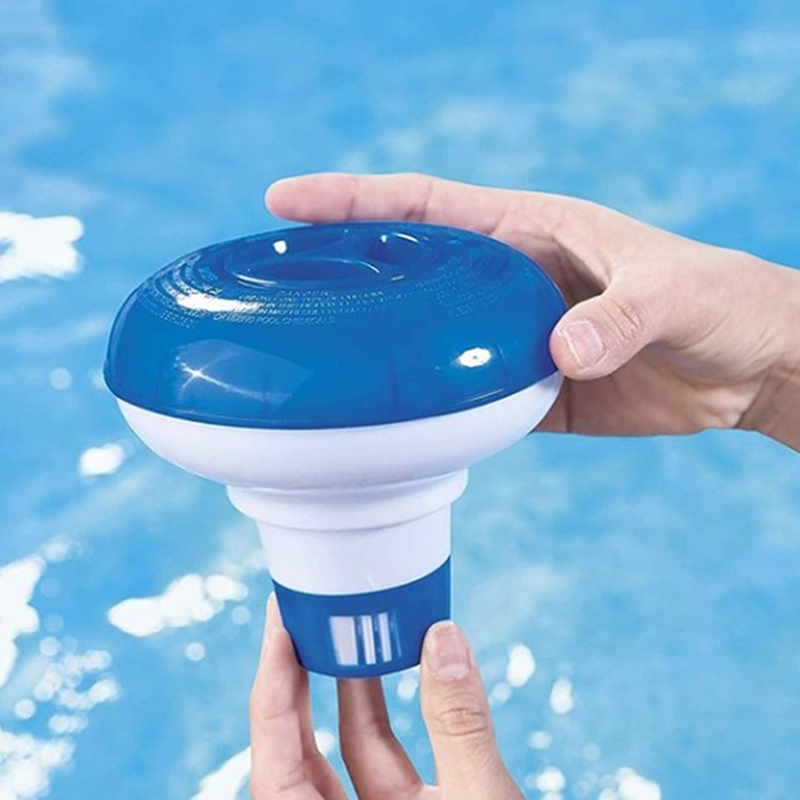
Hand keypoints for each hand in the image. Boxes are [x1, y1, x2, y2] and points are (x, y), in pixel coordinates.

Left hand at [249, 595, 523, 799]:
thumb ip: (459, 724)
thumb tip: (444, 637)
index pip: (276, 764)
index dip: (271, 692)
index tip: (280, 628)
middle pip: (296, 755)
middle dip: (295, 682)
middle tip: (297, 616)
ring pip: (344, 759)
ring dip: (347, 694)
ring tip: (349, 632)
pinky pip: (383, 769)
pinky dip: (386, 720)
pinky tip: (396, 675)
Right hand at [265, 172, 799, 448]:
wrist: (748, 367)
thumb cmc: (720, 301)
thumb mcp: (674, 294)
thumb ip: (620, 316)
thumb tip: (562, 348)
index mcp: (529, 232)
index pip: (424, 207)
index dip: (352, 201)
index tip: (286, 201)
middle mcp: (507, 282)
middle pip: (408, 274)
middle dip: (343, 275)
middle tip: (275, 290)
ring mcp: (510, 340)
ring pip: (427, 344)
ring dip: (380, 356)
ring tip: (315, 371)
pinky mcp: (528, 394)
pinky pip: (465, 405)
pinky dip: (432, 418)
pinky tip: (394, 433)